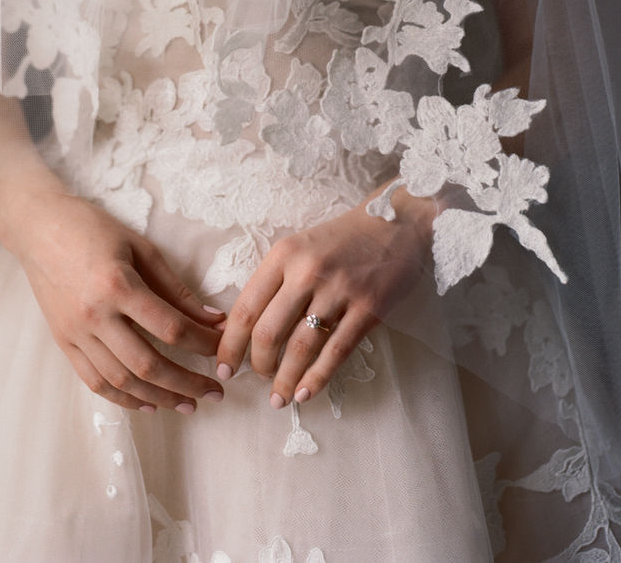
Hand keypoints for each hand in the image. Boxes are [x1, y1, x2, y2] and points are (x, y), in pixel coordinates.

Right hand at [0, 179, 225, 413]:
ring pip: (122, 380)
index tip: (223, 350)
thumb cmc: (93, 229)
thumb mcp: (141, 248)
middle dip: (187, 383)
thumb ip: (176, 288)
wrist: (38, 227)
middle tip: (215, 393)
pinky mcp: (63, 342)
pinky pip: (94, 381)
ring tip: (188, 404)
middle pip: (148, 364)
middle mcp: (94, 315)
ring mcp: (75, 333)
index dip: (202, 343)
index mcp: (117, 285)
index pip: (170, 327)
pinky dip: (123, 398)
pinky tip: (149, 402)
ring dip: (159, 397)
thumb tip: (212, 319)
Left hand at [216, 189, 434, 407]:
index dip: (230, 344)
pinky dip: (317, 378)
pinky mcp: (369, 308)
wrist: (396, 223)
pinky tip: (305, 393)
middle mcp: (307, 272)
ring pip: (301, 347)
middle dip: (257, 365)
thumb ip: (275, 280)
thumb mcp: (300, 246)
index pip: (246, 307)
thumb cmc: (342, 239)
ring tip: (278, 398)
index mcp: (284, 255)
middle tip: (257, 379)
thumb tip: (244, 327)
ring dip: (285, 379)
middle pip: (269, 332)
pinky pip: (336, 352)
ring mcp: (340, 291)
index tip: (223, 366)